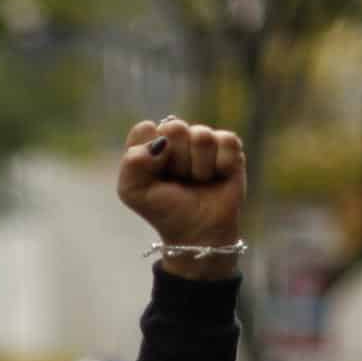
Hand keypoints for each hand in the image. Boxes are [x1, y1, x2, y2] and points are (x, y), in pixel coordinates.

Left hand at [117, 117, 245, 280]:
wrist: (197, 232)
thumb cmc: (164, 209)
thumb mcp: (133, 191)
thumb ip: (132, 163)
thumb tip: (160, 142)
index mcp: (149, 142)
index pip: (145, 129)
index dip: (150, 155)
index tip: (155, 175)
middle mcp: (176, 136)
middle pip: (174, 128)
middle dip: (176, 161)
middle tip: (178, 180)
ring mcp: (202, 139)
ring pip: (202, 136)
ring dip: (199, 167)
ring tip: (197, 181)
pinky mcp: (229, 146)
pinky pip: (226, 141)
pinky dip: (222, 165)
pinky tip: (217, 177)